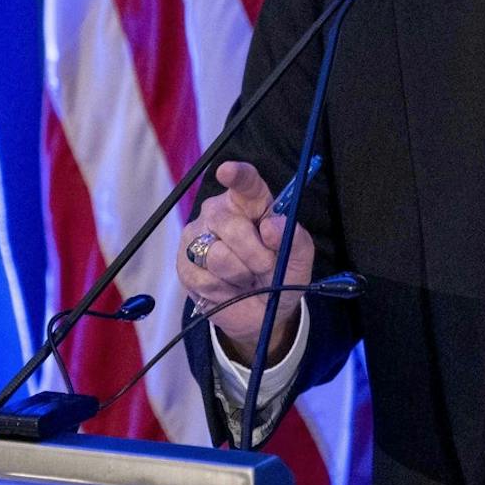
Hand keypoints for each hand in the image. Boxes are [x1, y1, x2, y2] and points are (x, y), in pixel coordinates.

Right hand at [176, 161, 315, 357]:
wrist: (262, 313)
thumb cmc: (280, 277)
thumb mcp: (298, 261)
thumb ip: (295, 241)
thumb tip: (274, 225)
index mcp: (251, 204)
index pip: (244, 183)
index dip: (236, 175)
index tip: (227, 171)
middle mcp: (220, 213)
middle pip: (231, 226)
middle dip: (255, 254)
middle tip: (266, 267)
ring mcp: (198, 237)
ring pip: (217, 255)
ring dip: (240, 275)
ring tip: (246, 278)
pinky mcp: (185, 264)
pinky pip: (205, 278)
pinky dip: (224, 290)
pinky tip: (229, 289)